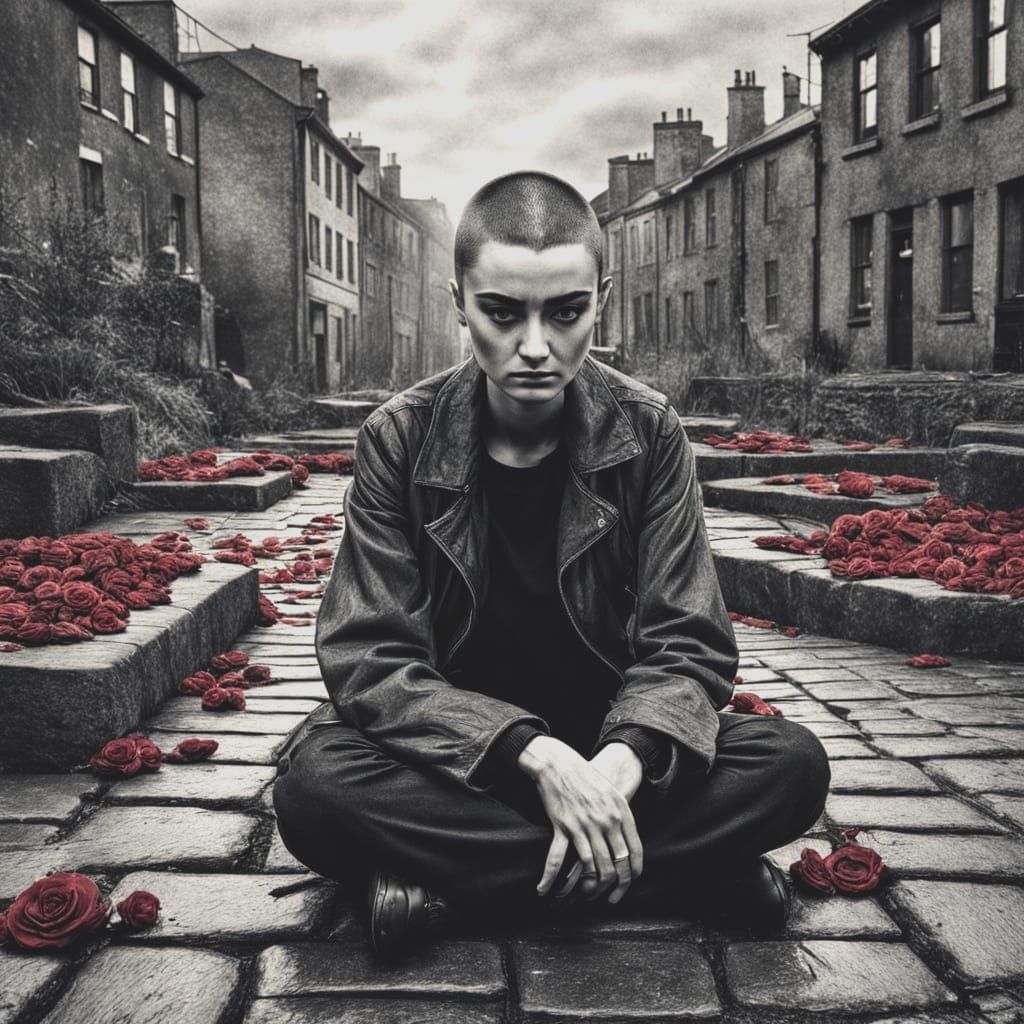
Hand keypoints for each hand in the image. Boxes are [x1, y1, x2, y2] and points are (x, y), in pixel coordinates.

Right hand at [518, 735, 642, 904]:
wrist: (559, 762)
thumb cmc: (586, 777)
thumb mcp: (611, 794)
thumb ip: (620, 818)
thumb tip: (626, 843)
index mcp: (621, 812)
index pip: (635, 851)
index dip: (633, 873)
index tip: (627, 885)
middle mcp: (605, 821)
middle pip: (615, 864)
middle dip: (614, 886)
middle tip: (609, 898)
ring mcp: (584, 825)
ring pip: (591, 867)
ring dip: (588, 887)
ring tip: (584, 897)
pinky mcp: (563, 826)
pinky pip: (559, 859)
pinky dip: (551, 877)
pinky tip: (544, 889)